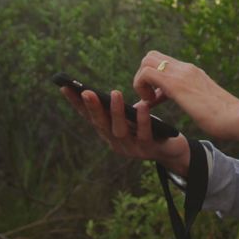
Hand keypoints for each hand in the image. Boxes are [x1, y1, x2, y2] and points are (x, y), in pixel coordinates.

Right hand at [60, 85, 190, 174]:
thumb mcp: (131, 117)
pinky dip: (142, 120)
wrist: (173, 151)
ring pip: (119, 130)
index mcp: (109, 133)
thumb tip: (108, 92)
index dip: (76, 103)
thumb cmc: (149, 128)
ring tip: (115, 93)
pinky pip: (144, 134)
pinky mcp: (149, 149)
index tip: (64, 86)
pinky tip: (142, 106)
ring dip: (116, 112)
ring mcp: (131, 148)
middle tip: (86, 91)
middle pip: (101, 124)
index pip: (89, 117)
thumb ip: (120, 109)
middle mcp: (116, 142)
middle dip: (92, 108)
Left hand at [134, 51, 238, 155]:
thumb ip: (196, 97)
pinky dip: (141, 87)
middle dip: (143, 76)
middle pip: (151, 56)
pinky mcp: (176, 84)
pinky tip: (151, 103)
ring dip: (141, 81)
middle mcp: (186, 68)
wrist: (237, 117)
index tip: (156, 98)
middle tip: (150, 98)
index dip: (154, 78)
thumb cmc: (224, 116)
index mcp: (192, 72)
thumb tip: (194, 102)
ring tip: (150, 101)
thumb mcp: (205, 101)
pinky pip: (146, 74)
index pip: (164, 61)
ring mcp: (181, 73)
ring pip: (146, 60)